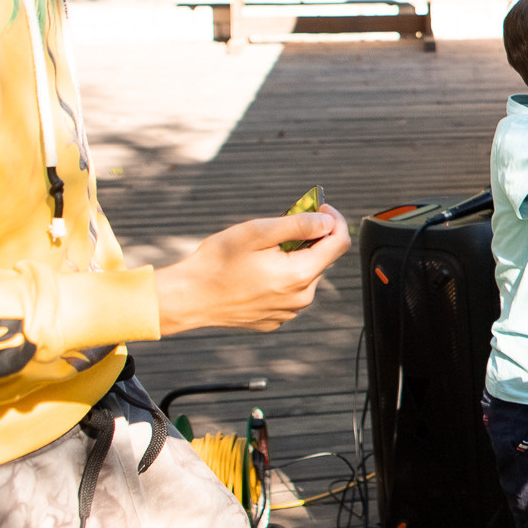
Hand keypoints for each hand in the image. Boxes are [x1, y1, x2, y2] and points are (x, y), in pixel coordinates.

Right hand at [156, 206, 350, 334]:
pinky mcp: (275, 319)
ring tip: (261, 252)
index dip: (334, 220)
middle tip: (281, 225)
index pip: (339, 243)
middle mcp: (301, 298)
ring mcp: (288, 312)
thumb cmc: (216, 263)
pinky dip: (281, 277)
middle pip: (321, 259)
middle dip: (309, 238)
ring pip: (305, 276)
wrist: (187, 298)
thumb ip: (298, 224)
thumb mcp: (256, 232)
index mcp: (299, 275)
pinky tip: (255, 273)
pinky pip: (289, 292)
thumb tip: (327, 222)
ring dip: (293, 258)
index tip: (320, 208)